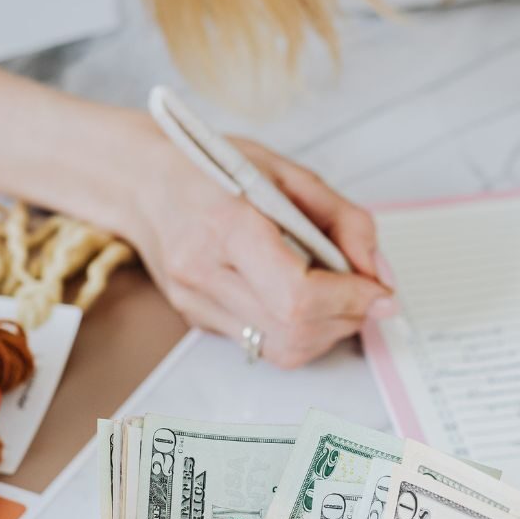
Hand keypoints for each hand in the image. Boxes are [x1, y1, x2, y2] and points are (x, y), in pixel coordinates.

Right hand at [126, 125, 396, 367]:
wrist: (140, 181)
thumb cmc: (210, 168)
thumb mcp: (288, 174)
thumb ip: (345, 221)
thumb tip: (378, 274)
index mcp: (227, 226)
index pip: (298, 295)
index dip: (351, 300)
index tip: (379, 291)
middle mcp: (205, 273)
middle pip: (294, 330)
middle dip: (348, 318)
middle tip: (366, 294)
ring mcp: (196, 303)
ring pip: (282, 350)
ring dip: (327, 332)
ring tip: (337, 297)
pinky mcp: (197, 320)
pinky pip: (262, 345)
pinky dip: (298, 331)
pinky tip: (301, 300)